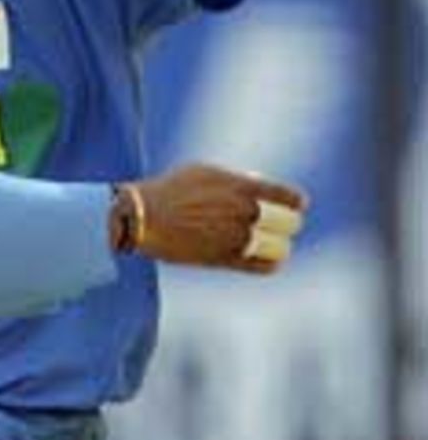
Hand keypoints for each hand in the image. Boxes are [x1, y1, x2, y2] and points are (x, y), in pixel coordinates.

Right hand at [127, 165, 306, 272]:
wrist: (143, 217)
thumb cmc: (171, 190)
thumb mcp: (207, 172)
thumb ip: (237, 181)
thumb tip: (256, 188)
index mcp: (243, 188)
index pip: (290, 198)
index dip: (296, 203)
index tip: (295, 205)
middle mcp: (244, 213)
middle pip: (289, 223)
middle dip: (288, 224)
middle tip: (284, 226)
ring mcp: (236, 238)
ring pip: (280, 247)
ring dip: (279, 245)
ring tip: (275, 244)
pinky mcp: (224, 260)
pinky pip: (263, 266)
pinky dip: (271, 263)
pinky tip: (270, 259)